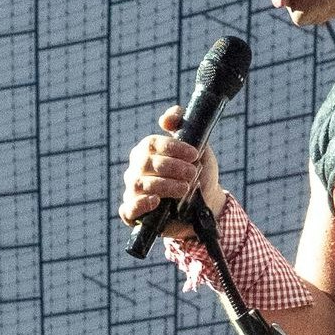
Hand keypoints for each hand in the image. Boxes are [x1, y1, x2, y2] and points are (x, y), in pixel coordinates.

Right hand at [115, 105, 227, 241]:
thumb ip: (185, 128)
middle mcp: (137, 170)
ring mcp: (133, 192)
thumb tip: (166, 119)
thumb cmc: (199, 174)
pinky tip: (156, 201)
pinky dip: (140, 205)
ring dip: (165, 185)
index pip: (151, 144)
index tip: (194, 154)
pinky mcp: (135, 215)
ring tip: (185, 188)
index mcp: (147, 152)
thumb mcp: (198, 148)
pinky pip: (127, 210)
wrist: (207, 205)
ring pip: (140, 185)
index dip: (172, 147)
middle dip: (172, 167)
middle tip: (192, 173)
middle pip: (145, 163)